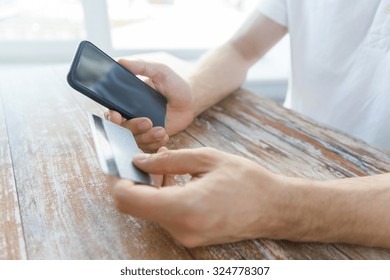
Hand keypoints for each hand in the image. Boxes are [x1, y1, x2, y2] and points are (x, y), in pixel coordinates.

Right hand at [105, 59, 193, 151]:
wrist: (190, 100)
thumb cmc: (174, 84)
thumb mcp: (159, 71)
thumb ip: (141, 66)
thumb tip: (121, 61)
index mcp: (127, 102)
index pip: (112, 112)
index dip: (111, 117)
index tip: (117, 116)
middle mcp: (132, 117)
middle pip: (122, 129)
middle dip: (134, 127)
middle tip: (148, 121)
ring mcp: (142, 130)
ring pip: (135, 140)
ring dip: (147, 137)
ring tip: (161, 131)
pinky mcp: (153, 138)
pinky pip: (148, 147)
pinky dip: (155, 144)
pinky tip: (164, 136)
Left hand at [108, 147, 295, 246]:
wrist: (274, 208)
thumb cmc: (247, 181)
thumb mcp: (208, 159)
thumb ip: (169, 160)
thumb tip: (140, 160)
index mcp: (185, 206)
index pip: (129, 200)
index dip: (118, 180)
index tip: (122, 163)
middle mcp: (181, 228)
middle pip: (135, 206)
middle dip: (134, 181)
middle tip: (146, 159)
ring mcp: (185, 236)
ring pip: (149, 210)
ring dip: (149, 188)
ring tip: (167, 166)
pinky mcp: (190, 237)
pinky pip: (164, 216)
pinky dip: (161, 197)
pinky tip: (176, 180)